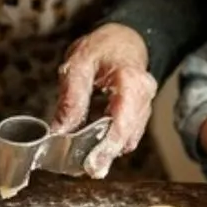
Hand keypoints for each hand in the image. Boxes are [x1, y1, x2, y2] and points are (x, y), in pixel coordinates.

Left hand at [51, 23, 156, 177]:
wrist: (123, 39)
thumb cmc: (102, 47)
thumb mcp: (78, 64)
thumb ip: (71, 99)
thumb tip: (60, 131)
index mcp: (130, 80)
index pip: (123, 122)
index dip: (107, 147)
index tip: (91, 164)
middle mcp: (144, 95)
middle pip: (127, 135)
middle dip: (105, 153)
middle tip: (83, 167)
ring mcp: (145, 106)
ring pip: (128, 138)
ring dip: (107, 149)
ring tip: (84, 157)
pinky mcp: (140, 114)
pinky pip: (127, 134)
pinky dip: (111, 141)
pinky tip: (94, 144)